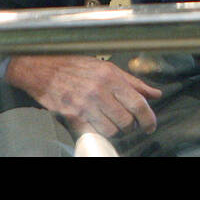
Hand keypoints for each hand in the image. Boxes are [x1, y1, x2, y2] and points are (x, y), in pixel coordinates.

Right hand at [5, 55, 161, 138]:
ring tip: (113, 124)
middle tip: (129, 124)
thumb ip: (133, 82)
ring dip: (116, 131)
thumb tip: (155, 94)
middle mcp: (99, 92)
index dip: (148, 118)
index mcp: (111, 77)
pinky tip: (99, 126)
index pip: (137, 103)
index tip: (150, 125)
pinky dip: (99, 133)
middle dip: (131, 126)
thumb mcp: (108, 68)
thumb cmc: (77, 66)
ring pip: (111, 130)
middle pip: (126, 120)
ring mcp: (85, 106)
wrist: (44, 70)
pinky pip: (93, 133)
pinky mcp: (72, 117)